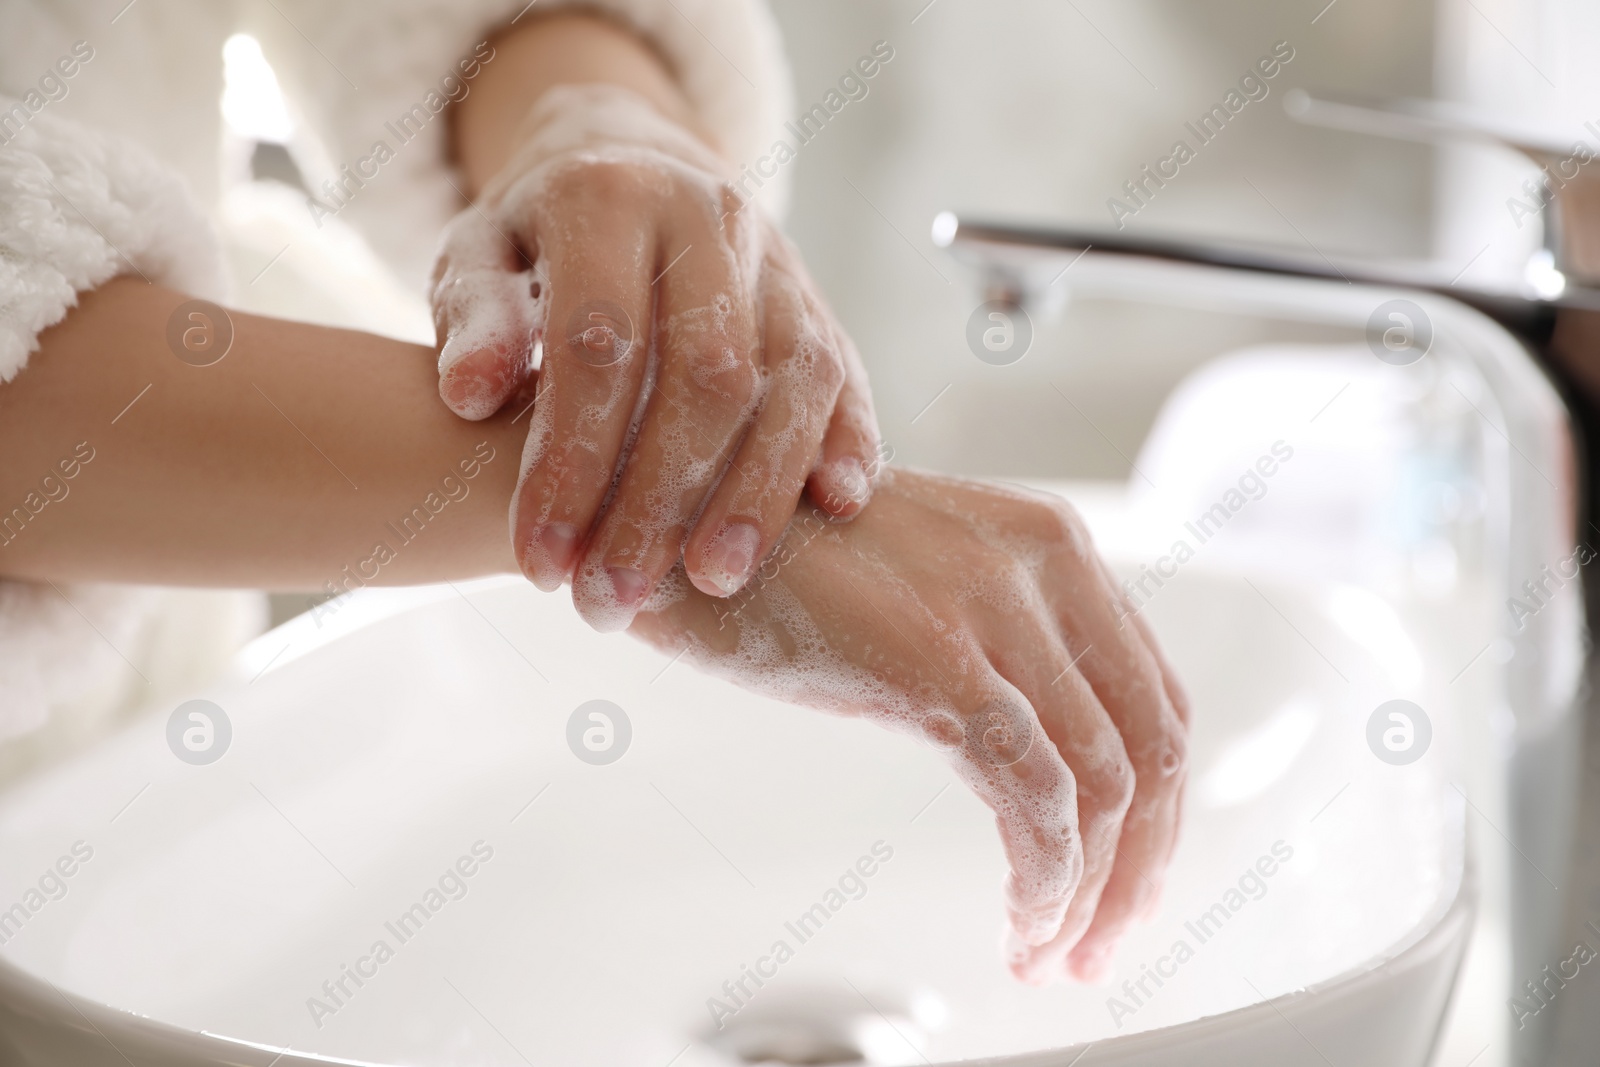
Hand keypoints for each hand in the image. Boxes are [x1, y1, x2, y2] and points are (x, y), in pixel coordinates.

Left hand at [430, 85, 880, 631]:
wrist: (633, 165)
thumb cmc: (538, 240)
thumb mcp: (477, 254)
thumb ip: (473, 317)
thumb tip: (471, 394)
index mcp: (609, 196)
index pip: (598, 343)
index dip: (570, 460)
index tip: (540, 561)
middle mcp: (708, 216)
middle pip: (704, 373)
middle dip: (660, 500)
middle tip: (612, 599)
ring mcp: (776, 258)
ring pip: (790, 379)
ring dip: (757, 490)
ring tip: (714, 583)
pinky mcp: (819, 300)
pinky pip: (845, 372)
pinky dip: (848, 440)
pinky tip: (836, 509)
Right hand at [628, 468, 1189, 980]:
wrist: (667, 528)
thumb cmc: (771, 564)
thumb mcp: (915, 586)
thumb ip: (994, 644)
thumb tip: (1046, 763)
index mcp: (1048, 541)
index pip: (1152, 693)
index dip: (1154, 806)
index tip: (1127, 878)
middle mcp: (1044, 561)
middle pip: (1151, 743)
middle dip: (1140, 864)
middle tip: (1101, 941)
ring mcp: (995, 609)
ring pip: (1104, 785)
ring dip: (1091, 892)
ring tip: (1052, 951)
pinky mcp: (941, 664)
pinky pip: (1035, 799)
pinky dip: (1045, 879)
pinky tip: (1022, 923)